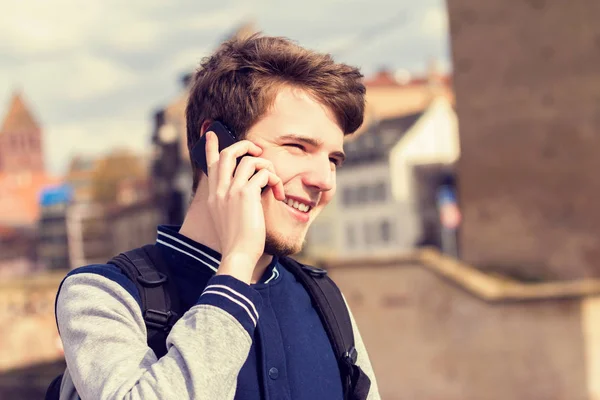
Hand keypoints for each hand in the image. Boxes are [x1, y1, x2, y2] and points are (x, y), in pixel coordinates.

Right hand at [204, 130, 284, 282]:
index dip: (212, 147)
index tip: (213, 134)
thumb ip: (233, 202)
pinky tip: (279, 194)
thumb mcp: (229, 219)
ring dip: (268, 167)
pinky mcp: (246, 194)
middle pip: (228, 154)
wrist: (238, 255)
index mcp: (214, 196)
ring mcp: (231, 190)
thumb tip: (248, 189)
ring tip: (275, 183)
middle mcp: (220, 190)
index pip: (211, 164)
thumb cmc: (238, 242)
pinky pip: (264, 173)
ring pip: (250, 161)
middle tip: (259, 150)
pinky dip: (275, 180)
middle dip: (245, 145)